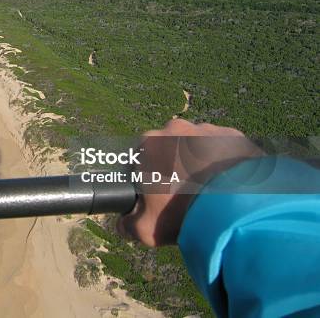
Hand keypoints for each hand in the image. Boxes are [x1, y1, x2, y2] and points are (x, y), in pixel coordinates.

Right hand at [117, 119, 263, 245]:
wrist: (234, 208)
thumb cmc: (182, 213)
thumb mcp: (145, 228)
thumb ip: (127, 225)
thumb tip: (123, 224)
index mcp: (149, 143)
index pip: (142, 156)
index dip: (148, 175)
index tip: (158, 193)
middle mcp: (175, 129)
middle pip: (170, 147)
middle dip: (174, 165)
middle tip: (184, 192)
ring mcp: (206, 129)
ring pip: (198, 145)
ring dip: (200, 162)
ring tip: (210, 189)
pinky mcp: (233, 135)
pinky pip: (224, 148)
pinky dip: (224, 162)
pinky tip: (229, 184)